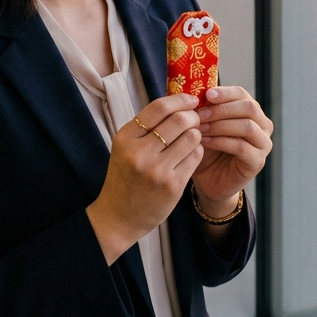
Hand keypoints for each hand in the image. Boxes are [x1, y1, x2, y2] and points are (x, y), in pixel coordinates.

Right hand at [86, 93, 203, 264]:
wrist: (119, 216)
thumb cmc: (125, 178)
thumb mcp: (125, 148)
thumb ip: (146, 127)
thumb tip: (178, 102)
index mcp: (126, 138)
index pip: (159, 107)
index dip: (181, 99)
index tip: (191, 99)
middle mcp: (140, 153)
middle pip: (180, 119)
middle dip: (193, 116)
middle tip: (195, 119)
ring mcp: (157, 170)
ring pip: (192, 137)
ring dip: (196, 134)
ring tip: (191, 138)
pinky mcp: (172, 185)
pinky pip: (195, 156)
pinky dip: (197, 151)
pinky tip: (190, 154)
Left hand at [192, 86, 273, 216]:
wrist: (208, 179)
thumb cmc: (206, 148)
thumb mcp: (203, 125)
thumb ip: (202, 108)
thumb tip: (190, 89)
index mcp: (250, 111)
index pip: (242, 94)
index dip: (225, 92)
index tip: (206, 94)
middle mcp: (262, 125)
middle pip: (249, 107)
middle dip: (222, 109)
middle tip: (200, 113)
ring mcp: (263, 144)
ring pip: (247, 126)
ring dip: (220, 125)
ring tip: (200, 128)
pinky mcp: (258, 161)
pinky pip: (242, 146)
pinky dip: (221, 142)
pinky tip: (205, 142)